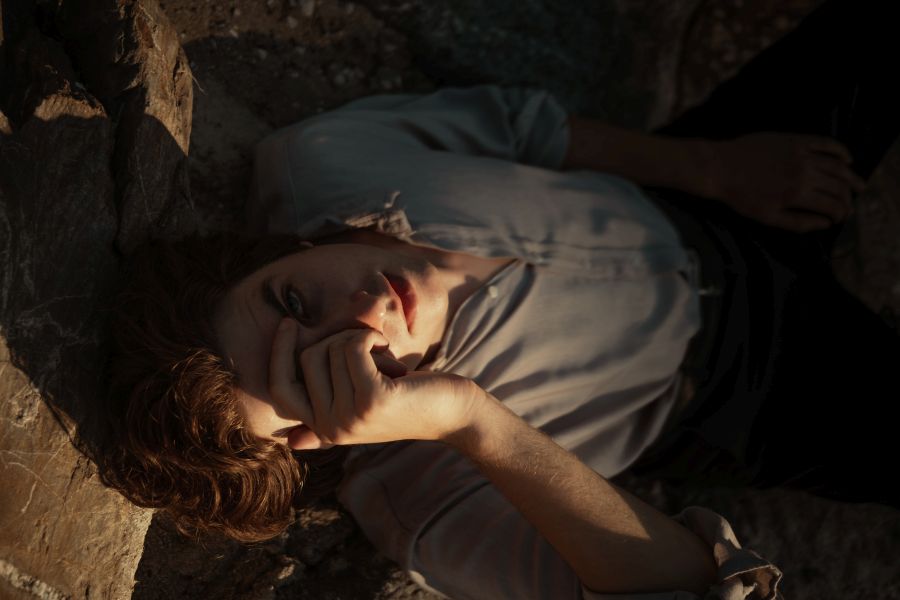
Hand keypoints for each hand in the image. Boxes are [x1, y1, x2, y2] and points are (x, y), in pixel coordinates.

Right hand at [268, 319, 479, 449]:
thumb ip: (326, 399)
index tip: (289, 323)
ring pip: (333, 347)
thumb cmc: (407, 397)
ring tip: (387, 364)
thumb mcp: (360, 401)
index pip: (279, 389)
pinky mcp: (372, 399)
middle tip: (372, 354)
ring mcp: (349, 416)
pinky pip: (354, 345)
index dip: (278, 353)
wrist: (452, 412)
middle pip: (308, 357)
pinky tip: (389, 351)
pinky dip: (371, 338)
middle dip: (340, 340)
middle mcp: (331, 427)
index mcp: (322, 429)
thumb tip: (290, 418)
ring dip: (363, 342)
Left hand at [707, 133, 864, 231]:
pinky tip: (847, 158)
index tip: (841, 218)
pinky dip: (840, 150)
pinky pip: (825, 143)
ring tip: (858, 184)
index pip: (832, 205)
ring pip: (837, 165)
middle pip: (838, 186)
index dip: (841, 214)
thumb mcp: (767, 218)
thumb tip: (825, 224)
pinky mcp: (795, 140)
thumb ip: (798, 223)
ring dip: (851, 176)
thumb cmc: (741, 197)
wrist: (720, 168)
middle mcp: (804, 173)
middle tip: (849, 205)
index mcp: (797, 195)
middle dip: (848, 198)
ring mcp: (801, 154)